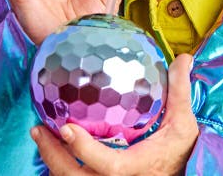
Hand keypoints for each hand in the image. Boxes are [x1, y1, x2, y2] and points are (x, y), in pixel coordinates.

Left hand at [31, 54, 198, 175]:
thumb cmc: (178, 152)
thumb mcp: (183, 123)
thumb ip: (180, 92)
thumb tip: (184, 58)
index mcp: (134, 167)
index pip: (106, 164)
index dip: (82, 149)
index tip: (65, 127)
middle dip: (52, 155)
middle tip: (38, 129)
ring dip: (51, 161)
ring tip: (41, 135)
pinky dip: (60, 168)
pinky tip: (56, 149)